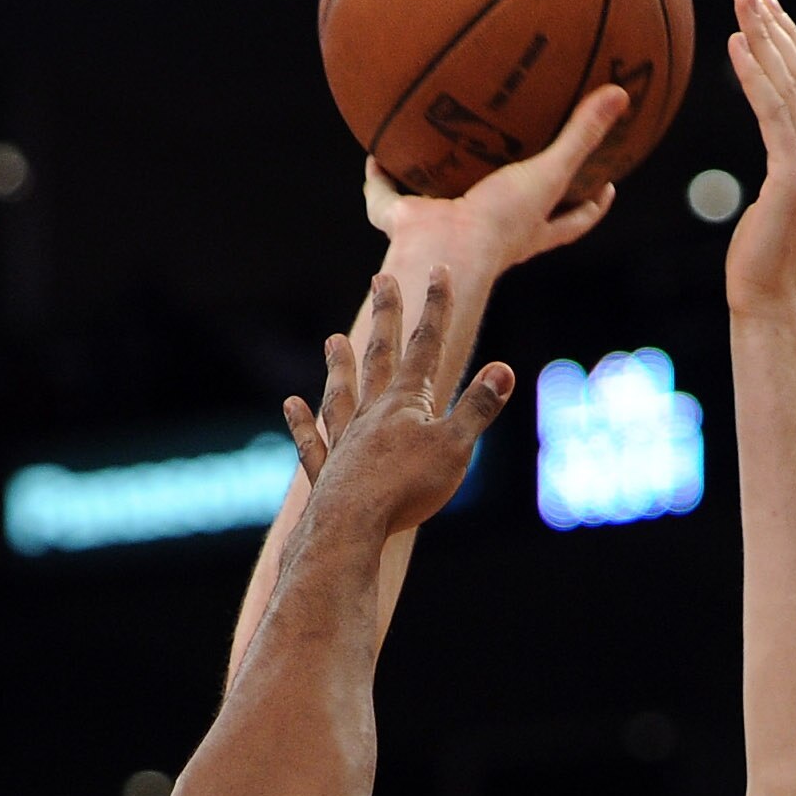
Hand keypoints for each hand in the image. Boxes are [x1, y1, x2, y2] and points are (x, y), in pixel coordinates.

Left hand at [283, 270, 512, 541]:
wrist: (350, 526)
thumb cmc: (407, 489)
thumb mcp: (454, 448)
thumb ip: (478, 408)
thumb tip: (504, 369)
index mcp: (407, 402)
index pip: (426, 345)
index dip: (436, 306)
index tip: (439, 269)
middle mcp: (372, 414)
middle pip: (380, 355)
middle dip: (387, 315)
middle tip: (381, 278)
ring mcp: (345, 441)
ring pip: (341, 394)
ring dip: (339, 366)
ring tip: (332, 339)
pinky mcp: (327, 473)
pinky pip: (312, 442)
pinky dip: (301, 424)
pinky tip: (291, 406)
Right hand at [363, 84, 626, 285]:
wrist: (442, 253)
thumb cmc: (499, 224)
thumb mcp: (549, 175)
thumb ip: (582, 135)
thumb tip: (622, 93)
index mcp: (526, 231)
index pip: (569, 223)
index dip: (589, 208)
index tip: (607, 187)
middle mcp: (487, 234)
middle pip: (509, 216)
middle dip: (515, 194)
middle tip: (524, 162)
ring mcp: (444, 229)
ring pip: (444, 205)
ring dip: (438, 182)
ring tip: (438, 148)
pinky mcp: (404, 224)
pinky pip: (386, 198)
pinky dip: (378, 177)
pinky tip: (376, 149)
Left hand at [725, 0, 795, 321]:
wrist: (769, 305)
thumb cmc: (760, 265)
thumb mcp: (773, 209)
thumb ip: (780, 174)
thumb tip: (772, 157)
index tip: (771, 12)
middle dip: (778, 27)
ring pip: (791, 85)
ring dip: (765, 38)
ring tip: (742, 0)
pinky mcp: (795, 178)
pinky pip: (772, 113)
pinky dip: (755, 75)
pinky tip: (737, 46)